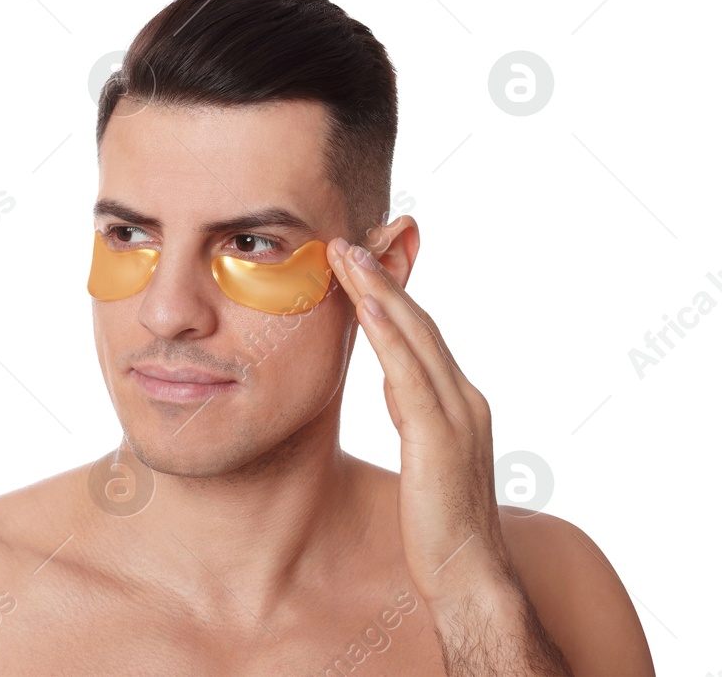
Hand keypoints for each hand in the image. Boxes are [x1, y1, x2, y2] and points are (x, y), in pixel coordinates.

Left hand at [325, 236, 511, 605]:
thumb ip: (412, 414)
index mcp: (459, 402)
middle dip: (382, 278)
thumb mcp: (423, 454)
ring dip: (379, 291)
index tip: (359, 261)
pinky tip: (365, 307)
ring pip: (415, 338)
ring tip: (346, 255)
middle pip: (419, 324)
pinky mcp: (439, 439)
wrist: (471, 576)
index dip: (391, 294)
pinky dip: (388, 336)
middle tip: (346, 241)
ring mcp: (457, 416)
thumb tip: (392, 384)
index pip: (421, 335)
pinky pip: (409, 375)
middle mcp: (464, 399)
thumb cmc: (441, 526)